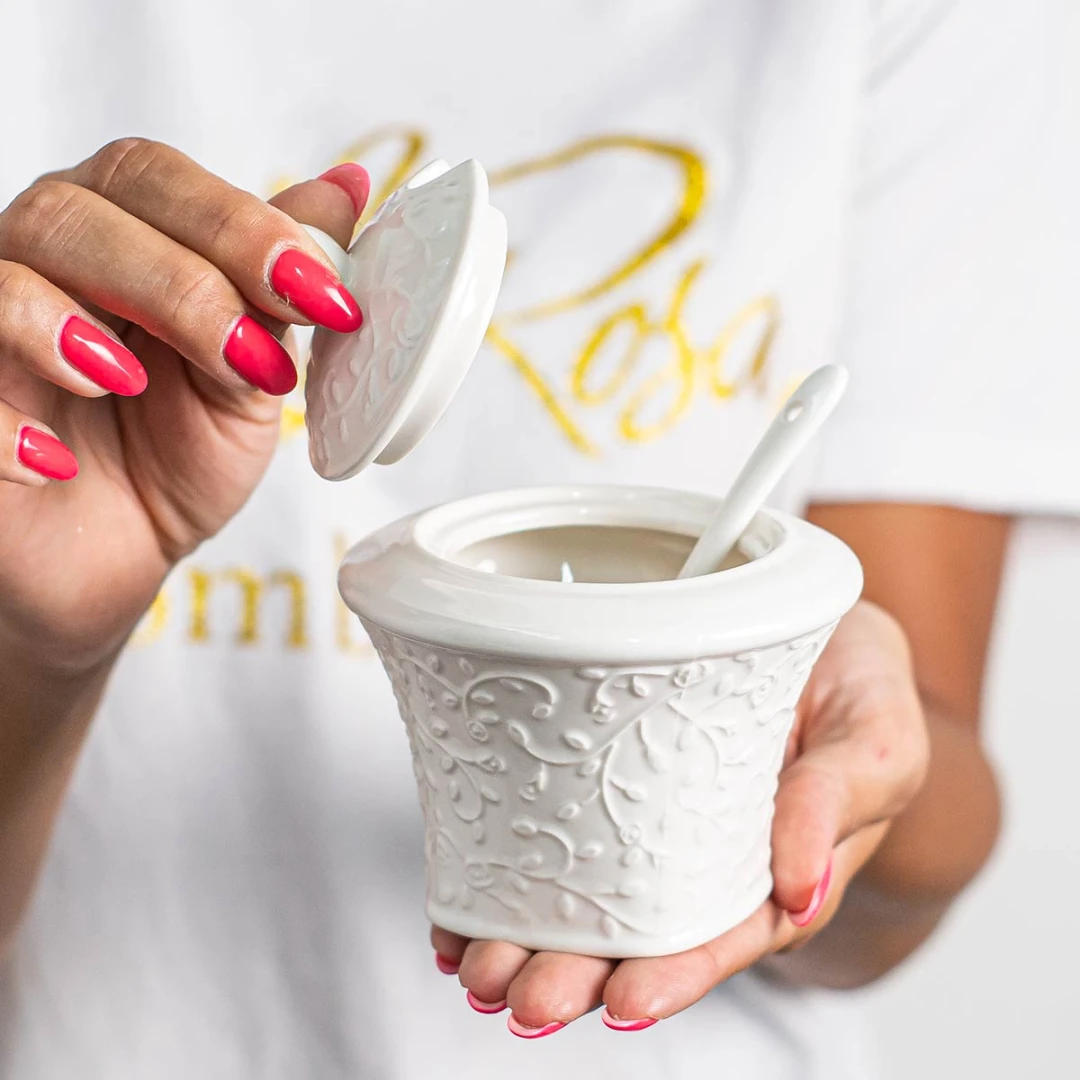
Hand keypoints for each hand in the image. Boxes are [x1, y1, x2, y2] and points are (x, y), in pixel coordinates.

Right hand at [0, 140, 369, 671]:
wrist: (118, 553)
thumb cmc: (180, 455)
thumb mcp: (252, 375)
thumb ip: (280, 286)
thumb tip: (349, 187)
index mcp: (121, 233)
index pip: (159, 182)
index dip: (243, 227)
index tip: (323, 297)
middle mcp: (42, 259)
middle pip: (77, 211)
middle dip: (180, 281)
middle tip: (250, 357)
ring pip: (4, 276)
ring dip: (76, 325)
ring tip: (131, 384)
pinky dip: (2, 425)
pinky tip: (55, 463)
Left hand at [430, 600, 928, 1036]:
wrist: (818, 628)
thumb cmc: (858, 687)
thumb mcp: (875, 736)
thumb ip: (838, 802)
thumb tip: (799, 890)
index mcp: (774, 870)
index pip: (723, 940)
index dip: (675, 977)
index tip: (622, 1001)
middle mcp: (705, 862)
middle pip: (637, 936)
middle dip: (576, 974)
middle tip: (518, 994)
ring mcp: (652, 825)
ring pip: (585, 900)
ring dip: (528, 941)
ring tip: (475, 966)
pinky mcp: (610, 780)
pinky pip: (558, 836)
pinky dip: (505, 877)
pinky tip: (457, 911)